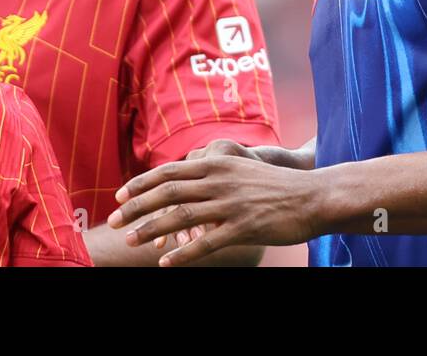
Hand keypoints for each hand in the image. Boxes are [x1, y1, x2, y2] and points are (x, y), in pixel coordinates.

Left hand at [108, 156, 321, 266]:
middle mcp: (220, 180)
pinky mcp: (244, 227)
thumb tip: (183, 178)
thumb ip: (213, 173)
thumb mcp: (240, 170)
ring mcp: (231, 203)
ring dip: (151, 230)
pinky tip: (166, 264)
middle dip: (136, 207)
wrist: (313, 196)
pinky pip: (206, 243)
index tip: (119, 196)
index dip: (140, 183)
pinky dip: (183, 254)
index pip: (169, 171)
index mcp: (217, 162)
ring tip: (130, 242)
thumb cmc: (274, 187)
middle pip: (167, 192)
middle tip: (113, 221)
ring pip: (181, 216)